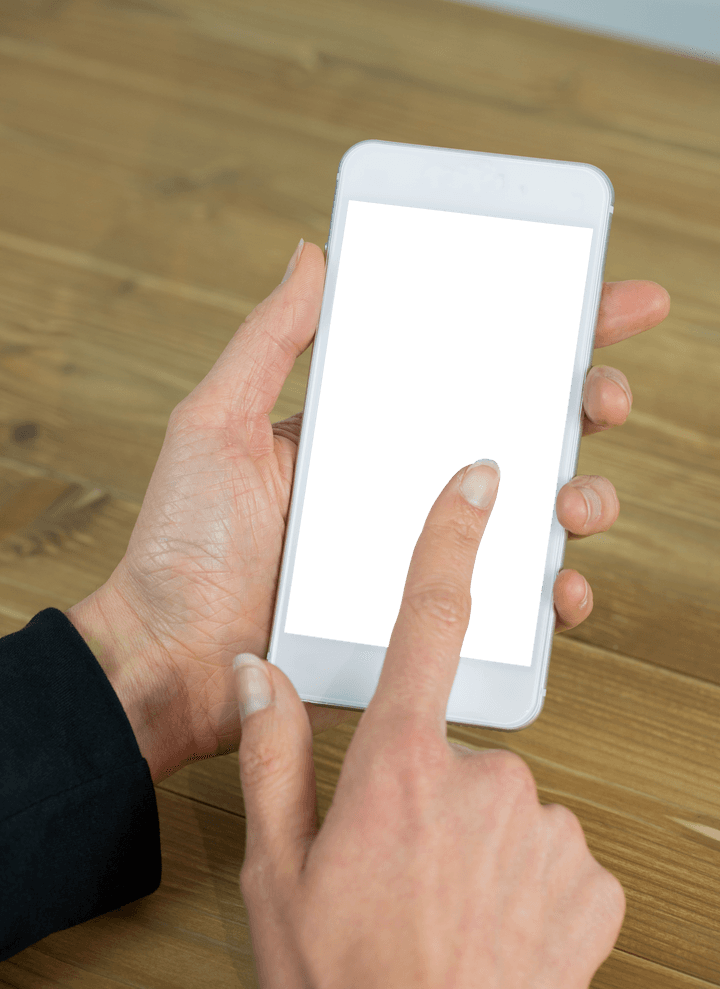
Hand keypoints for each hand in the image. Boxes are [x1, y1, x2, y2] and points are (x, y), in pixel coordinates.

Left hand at [66, 238, 667, 779]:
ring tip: (578, 497)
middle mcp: (409, 489)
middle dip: (584, 405)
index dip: (540, 335)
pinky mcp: (429, 624)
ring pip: (535, 519)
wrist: (172, 660)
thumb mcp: (216, 423)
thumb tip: (314, 254)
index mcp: (370, 434)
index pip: (469, 370)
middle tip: (603, 394)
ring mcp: (425, 555)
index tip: (599, 299)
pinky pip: (512, 609)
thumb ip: (268, 341)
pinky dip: (552, 600)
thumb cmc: (181, 545)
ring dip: (584, 498)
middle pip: (523, 435)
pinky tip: (559, 589)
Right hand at [236, 459, 625, 988]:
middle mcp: (486, 779)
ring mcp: (549, 830)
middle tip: (405, 872)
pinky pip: (556, 855)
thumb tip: (259, 671)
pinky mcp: (594, 883)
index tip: (481, 482)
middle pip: (463, 745)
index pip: (428, 622)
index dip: (453, 540)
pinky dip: (528, 884)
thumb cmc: (341, 983)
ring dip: (481, 843)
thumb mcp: (275, 872)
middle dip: (436, 792)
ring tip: (446, 914)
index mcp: (401, 766)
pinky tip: (496, 934)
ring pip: (511, 805)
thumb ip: (273, 755)